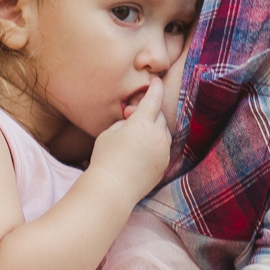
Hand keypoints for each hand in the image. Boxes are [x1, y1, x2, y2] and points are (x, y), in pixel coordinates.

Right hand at [88, 74, 172, 200]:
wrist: (113, 188)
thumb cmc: (105, 158)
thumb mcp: (109, 132)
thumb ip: (124, 122)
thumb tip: (132, 120)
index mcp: (142, 123)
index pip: (154, 99)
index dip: (156, 88)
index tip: (157, 81)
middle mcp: (157, 135)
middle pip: (160, 116)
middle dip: (150, 113)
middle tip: (133, 117)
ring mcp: (163, 151)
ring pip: (164, 132)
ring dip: (154, 129)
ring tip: (137, 136)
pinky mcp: (165, 165)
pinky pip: (164, 148)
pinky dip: (156, 144)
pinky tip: (142, 151)